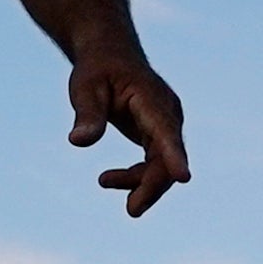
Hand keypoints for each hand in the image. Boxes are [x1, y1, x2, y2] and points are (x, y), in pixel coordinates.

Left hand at [68, 48, 188, 216]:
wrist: (109, 53)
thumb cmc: (97, 69)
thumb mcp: (85, 88)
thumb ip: (87, 115)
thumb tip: (78, 142)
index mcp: (151, 98)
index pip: (165, 131)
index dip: (174, 156)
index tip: (184, 178)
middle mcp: (167, 112)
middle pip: (168, 155)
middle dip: (152, 185)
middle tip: (131, 210)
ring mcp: (167, 122)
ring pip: (163, 163)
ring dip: (141, 182)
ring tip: (103, 180)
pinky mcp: (159, 131)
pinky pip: (156, 161)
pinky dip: (137, 175)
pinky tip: (109, 179)